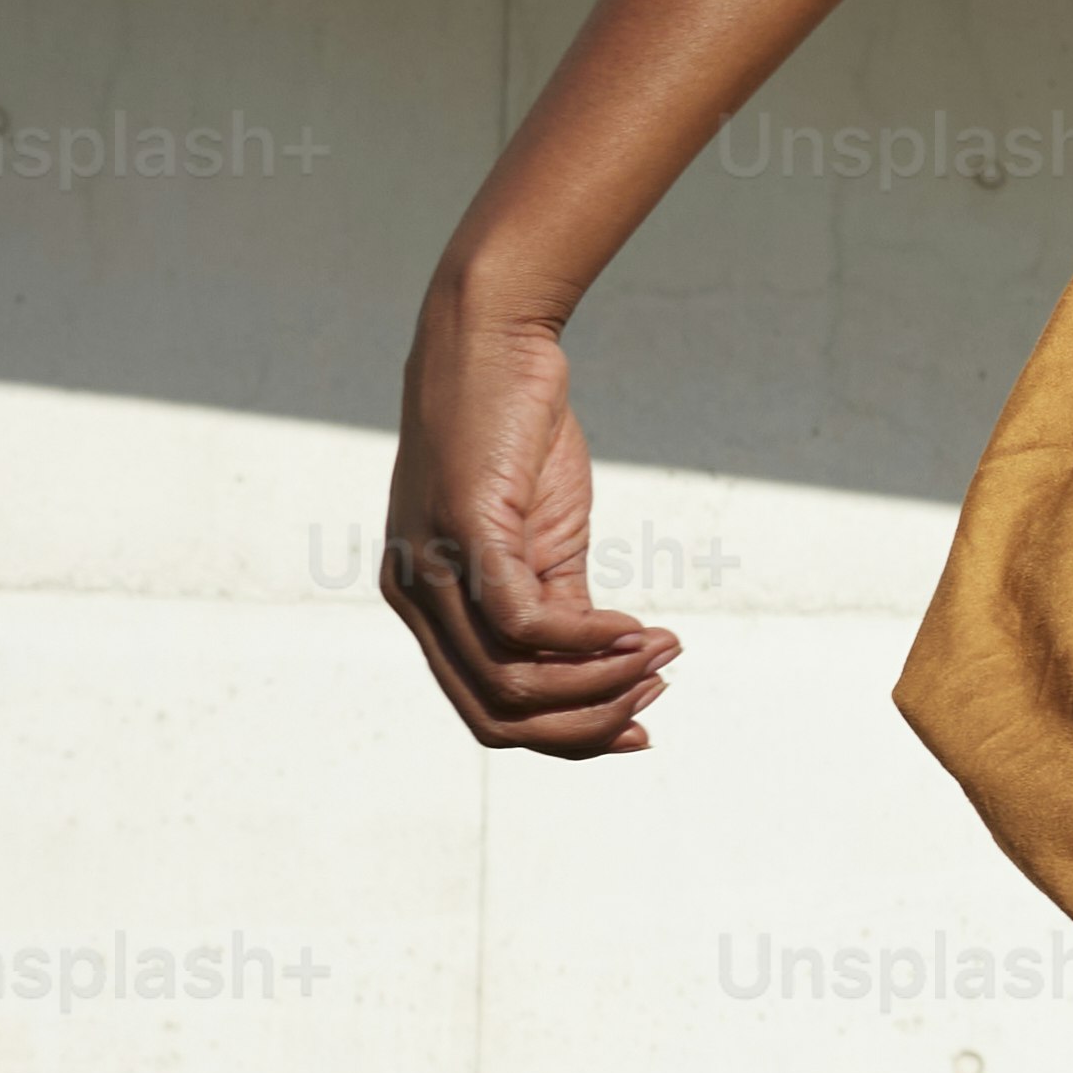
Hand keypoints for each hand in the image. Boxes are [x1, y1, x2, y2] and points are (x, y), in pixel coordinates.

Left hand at [382, 284, 682, 754]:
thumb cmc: (515, 432)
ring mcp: (431, 569)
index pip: (487, 710)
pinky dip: (590, 642)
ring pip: (512, 683)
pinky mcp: (462, 534)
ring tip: (659, 658)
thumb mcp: (540, 536)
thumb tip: (602, 671)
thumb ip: (560, 605)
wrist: (491, 337)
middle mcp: (413, 597)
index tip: (639, 719)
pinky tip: (637, 630)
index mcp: (425, 605)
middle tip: (653, 694)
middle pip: (496, 716)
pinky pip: (525, 625)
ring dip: (599, 684)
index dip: (566, 735)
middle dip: (584, 726)